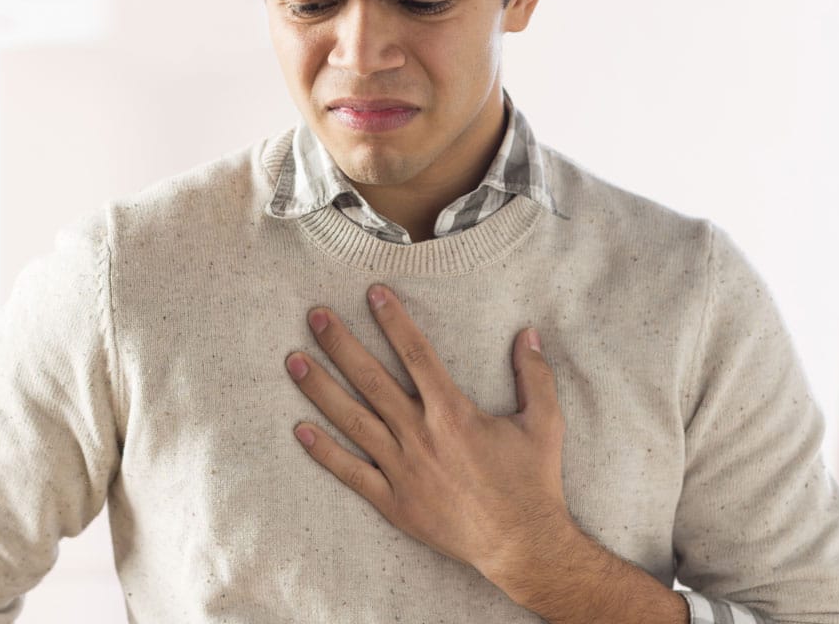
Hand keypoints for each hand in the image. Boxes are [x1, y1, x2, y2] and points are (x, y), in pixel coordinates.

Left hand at [284, 283, 571, 582]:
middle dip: (340, 344)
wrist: (523, 546)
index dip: (394, 321)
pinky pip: (352, 473)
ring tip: (294, 361)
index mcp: (454, 413)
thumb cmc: (534, 482)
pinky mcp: (394, 502)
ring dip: (320, 389)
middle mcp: (421, 436)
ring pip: (353, 421)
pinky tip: (301, 430)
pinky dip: (325, 453)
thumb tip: (529, 332)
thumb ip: (535, 375)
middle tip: (314, 316)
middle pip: (371, 380)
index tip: (373, 293)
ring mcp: (403, 470)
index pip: (416, 355)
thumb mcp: (545, 424)